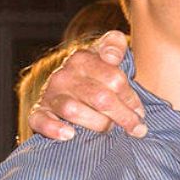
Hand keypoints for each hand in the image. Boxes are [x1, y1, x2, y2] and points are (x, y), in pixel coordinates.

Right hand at [29, 31, 144, 140]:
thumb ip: (114, 45)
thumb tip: (112, 56)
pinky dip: (53, 128)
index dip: (131, 98)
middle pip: (100, 98)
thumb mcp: (105, 52)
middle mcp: (64, 75)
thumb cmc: (94, 72)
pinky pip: (40, 120)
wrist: (63, 83)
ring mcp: (50, 94)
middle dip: (123, 116)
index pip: (115, 79)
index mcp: (83, 59)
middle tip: (136, 129)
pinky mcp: (38, 111)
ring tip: (109, 130)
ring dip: (97, 124)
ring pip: (74, 110)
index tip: (141, 112)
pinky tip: (69, 135)